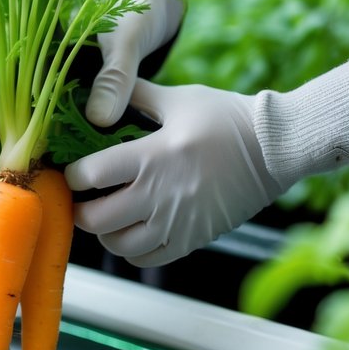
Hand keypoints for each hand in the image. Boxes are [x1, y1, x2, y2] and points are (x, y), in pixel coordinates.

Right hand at [0, 0, 210, 140]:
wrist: (161, 2)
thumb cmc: (140, 4)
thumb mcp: (129, 34)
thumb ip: (115, 74)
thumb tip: (99, 118)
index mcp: (40, 26)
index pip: (1, 64)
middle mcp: (43, 50)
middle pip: (10, 91)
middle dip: (8, 127)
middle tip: (12, 161)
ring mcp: (58, 70)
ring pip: (33, 106)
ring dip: (31, 135)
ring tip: (33, 166)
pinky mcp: (77, 87)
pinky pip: (60, 113)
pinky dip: (57, 133)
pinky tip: (58, 156)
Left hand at [66, 79, 281, 267]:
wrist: (275, 148)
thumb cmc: (227, 118)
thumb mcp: (180, 100)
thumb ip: (139, 97)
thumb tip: (105, 91)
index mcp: (151, 156)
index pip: (90, 175)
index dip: (73, 176)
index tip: (74, 172)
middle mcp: (159, 194)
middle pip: (95, 220)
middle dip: (80, 210)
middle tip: (82, 200)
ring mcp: (175, 221)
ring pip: (118, 244)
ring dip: (104, 233)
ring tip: (108, 217)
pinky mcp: (191, 238)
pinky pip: (147, 259)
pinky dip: (131, 250)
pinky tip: (133, 233)